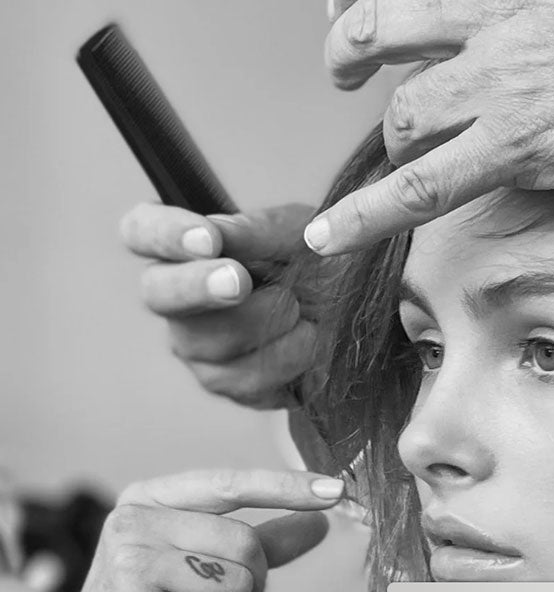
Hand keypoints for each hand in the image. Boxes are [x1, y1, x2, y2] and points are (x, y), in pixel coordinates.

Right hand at [82, 469, 340, 591]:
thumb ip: (255, 540)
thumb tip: (319, 520)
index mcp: (149, 497)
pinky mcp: (130, 585)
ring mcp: (126, 553)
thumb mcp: (196, 560)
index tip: (337, 491)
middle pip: (244, 542)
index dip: (286, 487)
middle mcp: (131, 515)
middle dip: (253, 580)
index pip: (231, 482)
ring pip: (236, 578)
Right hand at [119, 204, 318, 408]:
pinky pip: (245, 379)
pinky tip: (309, 335)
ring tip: (302, 303)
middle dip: (198, 286)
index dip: (163, 235)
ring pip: (206, 341)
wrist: (351, 305)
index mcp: (190, 246)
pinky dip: (289, 354)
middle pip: (157, 293)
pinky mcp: (227, 383)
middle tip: (239, 282)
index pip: (141, 229)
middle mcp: (181, 297)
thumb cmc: (315, 257)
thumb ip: (259, 231)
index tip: (207, 239)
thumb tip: (220, 233)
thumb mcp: (299, 230)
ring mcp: (197, 345)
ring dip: (267, 319)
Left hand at [311, 0, 553, 253]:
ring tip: (397, 148)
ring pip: (402, 110)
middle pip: (378, 23)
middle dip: (347, 49)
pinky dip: (367, 216)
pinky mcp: (520, 145)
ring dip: (391, 134)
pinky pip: (419, 188)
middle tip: (345, 70)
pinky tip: (332, 235)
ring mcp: (502, 74)